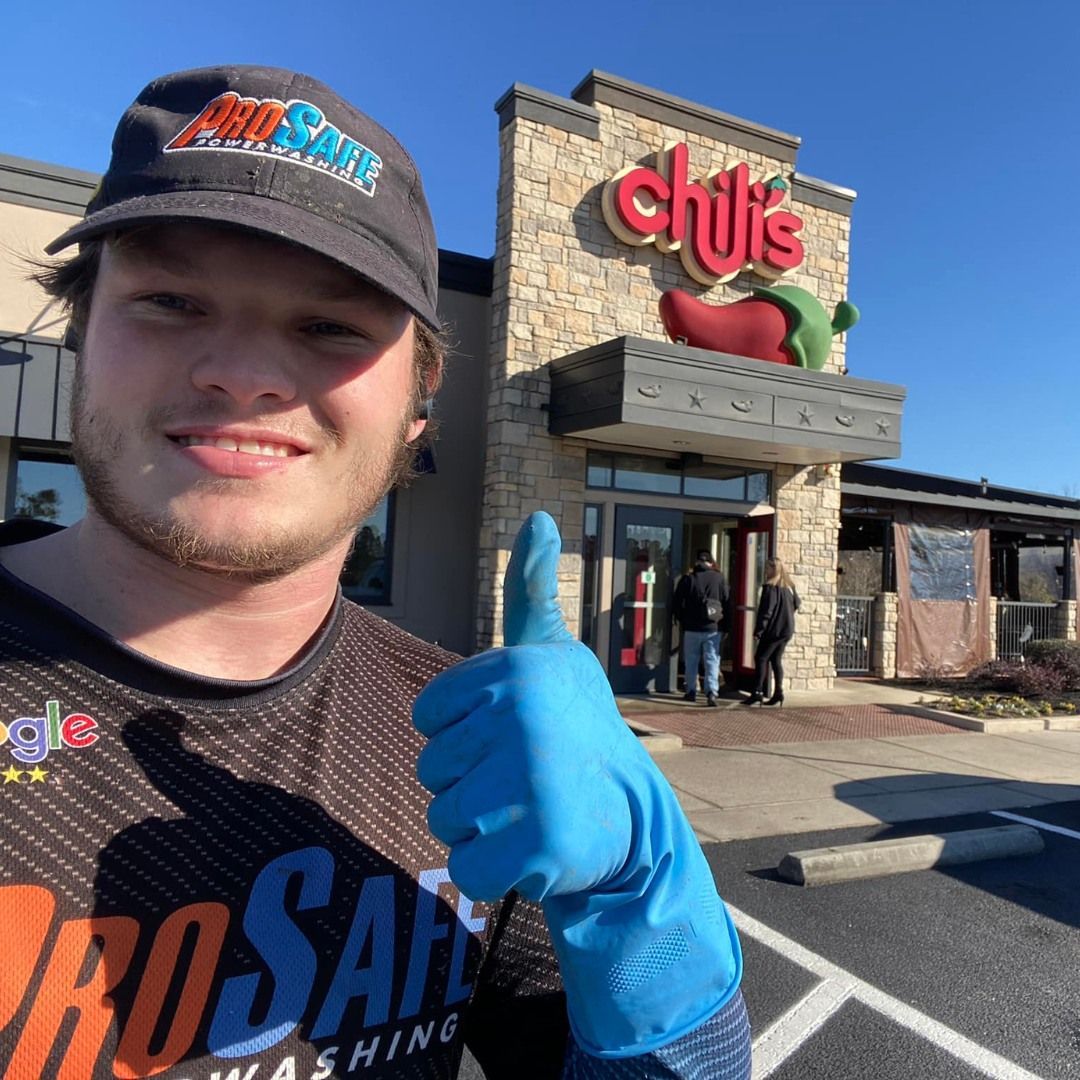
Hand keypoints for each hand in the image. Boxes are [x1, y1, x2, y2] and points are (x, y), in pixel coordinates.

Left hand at [414, 512, 740, 1056]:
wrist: (633, 819)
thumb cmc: (576, 730)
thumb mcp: (552, 655)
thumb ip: (530, 592)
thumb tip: (540, 518)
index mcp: (513, 670)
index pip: (428, 717)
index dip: (464, 735)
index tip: (514, 735)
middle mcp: (520, 716)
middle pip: (431, 769)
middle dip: (470, 783)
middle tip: (527, 778)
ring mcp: (530, 779)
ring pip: (443, 817)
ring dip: (480, 827)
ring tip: (531, 810)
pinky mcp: (538, 843)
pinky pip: (466, 866)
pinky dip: (495, 870)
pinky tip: (536, 849)